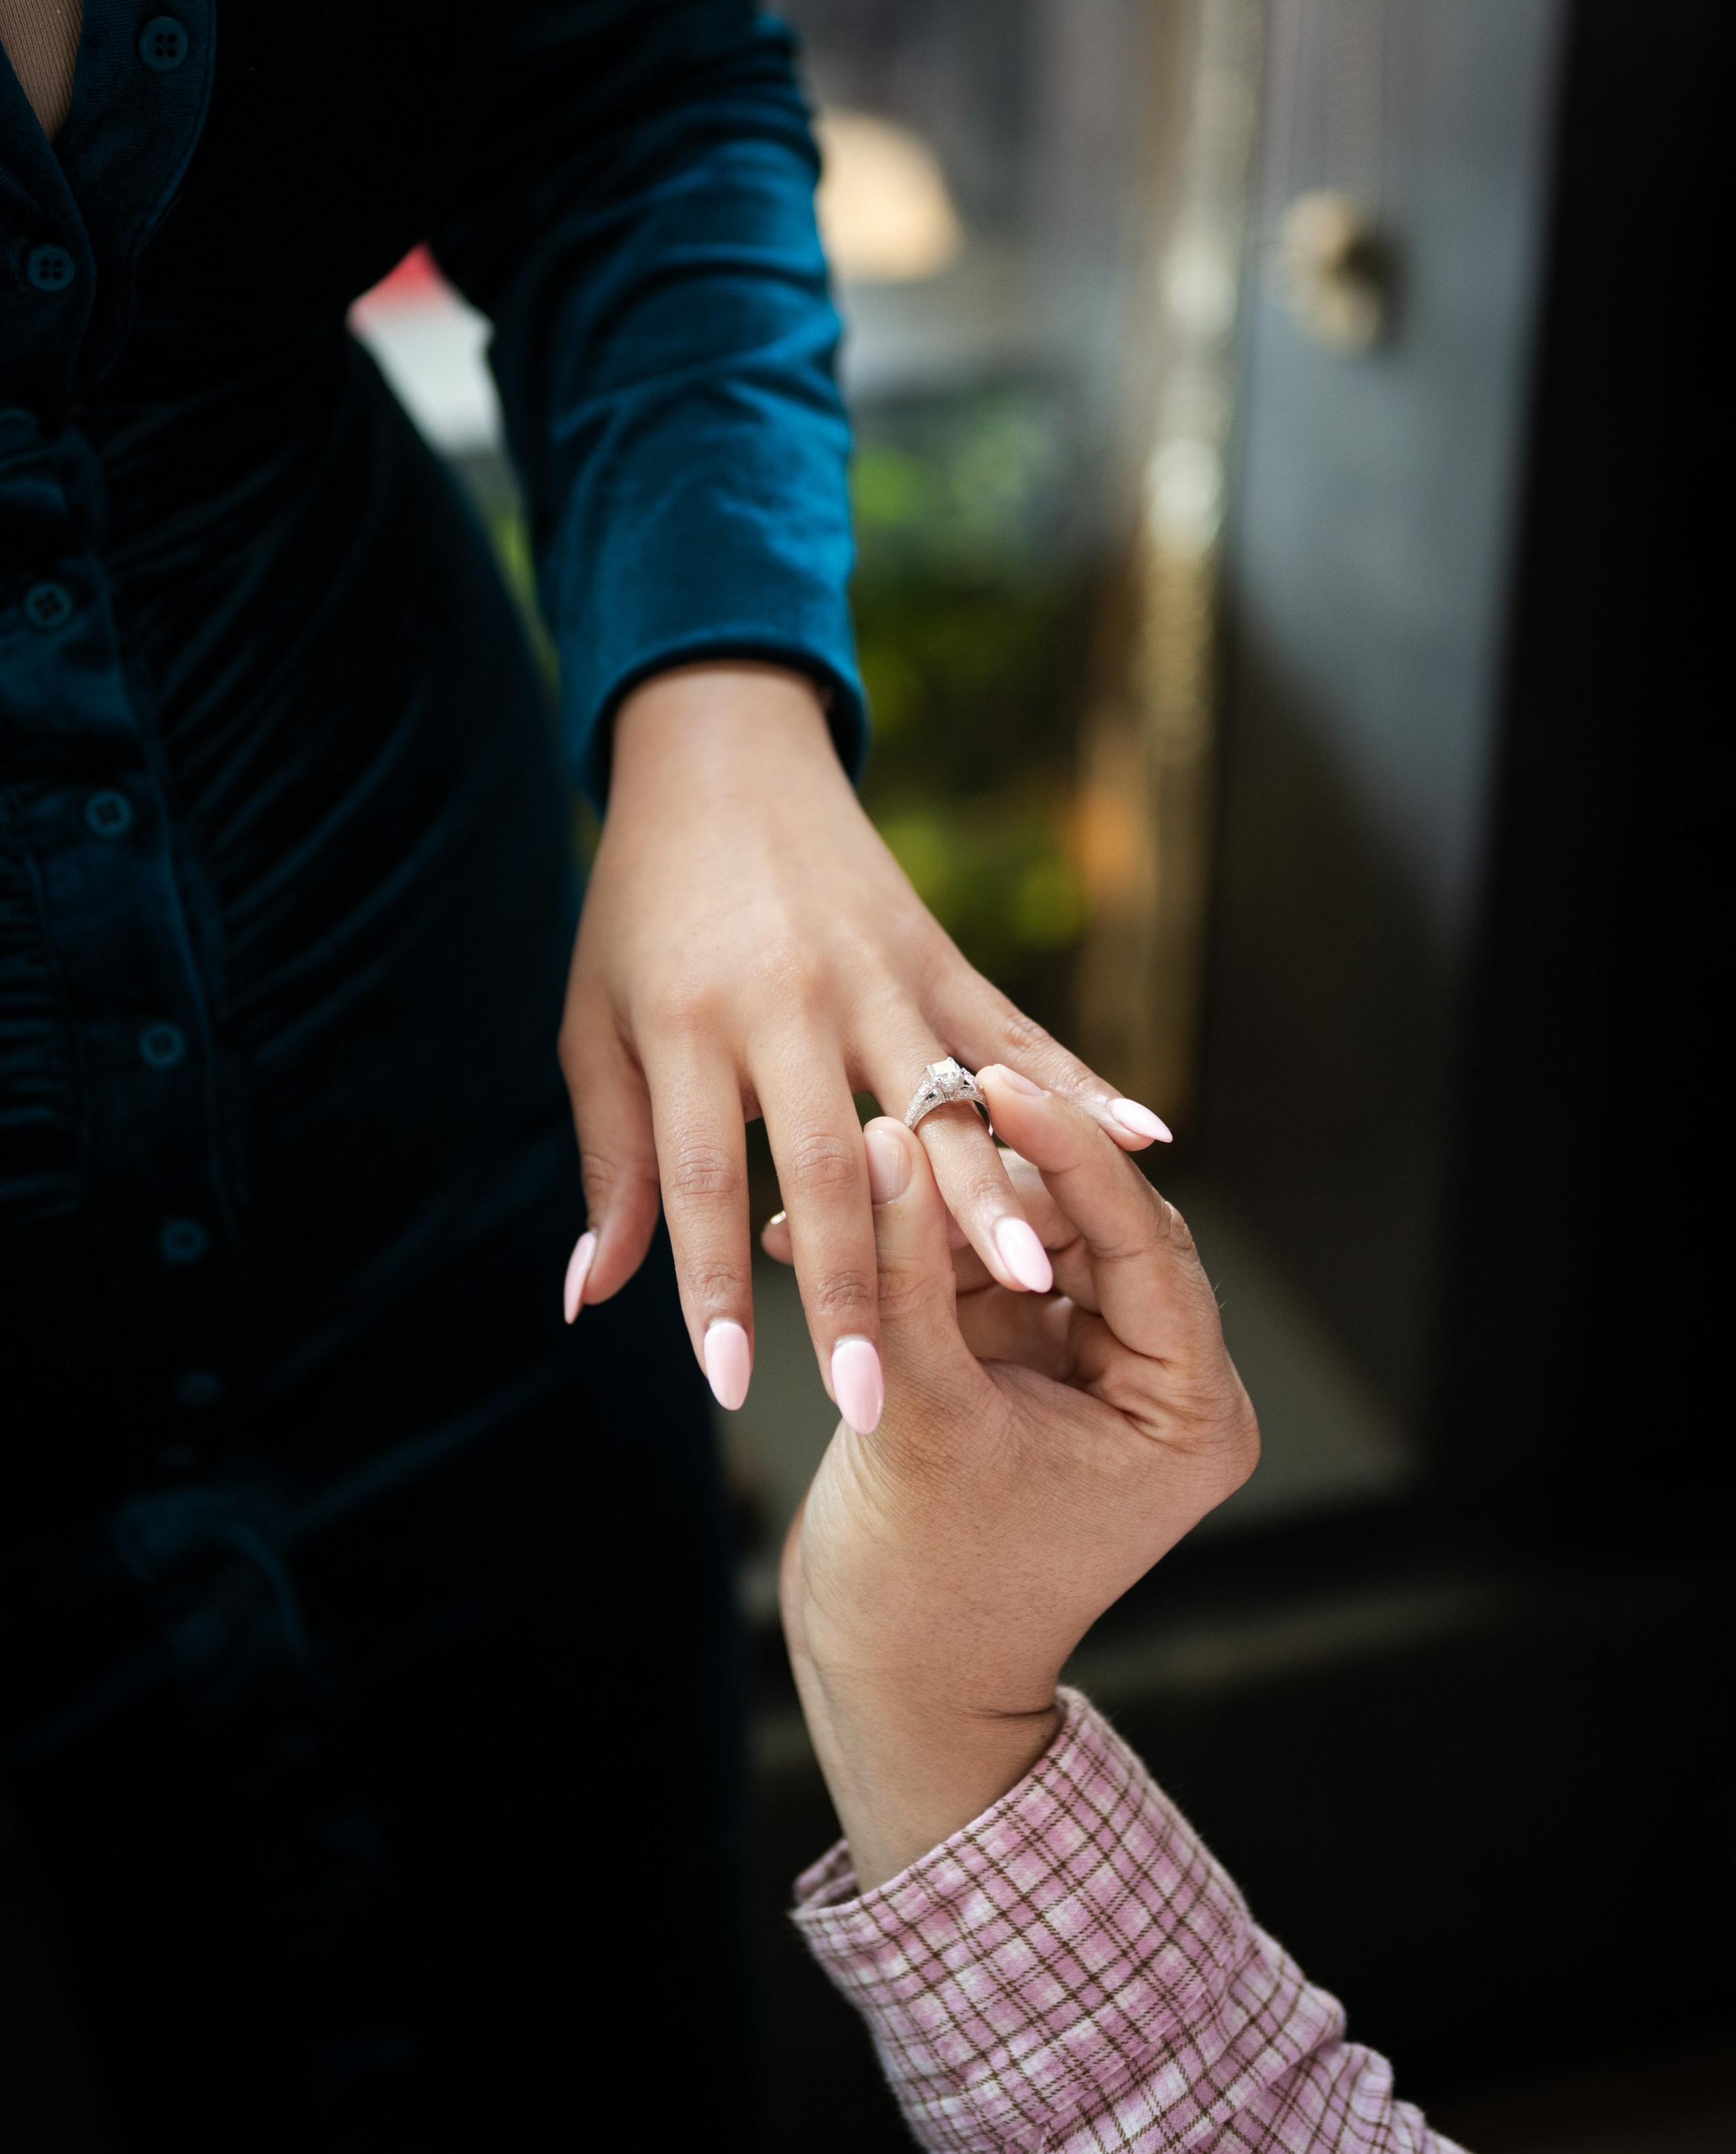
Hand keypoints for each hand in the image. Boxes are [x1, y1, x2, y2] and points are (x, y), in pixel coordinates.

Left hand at [558, 663, 1170, 1427]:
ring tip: (1030, 1287)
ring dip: (987, 1196)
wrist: (719, 757)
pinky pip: (1019, 1029)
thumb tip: (588, 1300)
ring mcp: (878, 973)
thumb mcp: (595, 1028)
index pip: (704, 1179)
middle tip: (878, 1396)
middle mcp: (791, 1000)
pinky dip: (1083, 1085)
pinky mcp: (939, 952)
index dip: (715, 1288)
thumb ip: (610, 1165)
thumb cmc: (643, 914)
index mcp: (690, 1023)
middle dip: (858, 1288)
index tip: (731, 1385)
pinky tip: (1149, 1140)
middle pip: (835, 1163)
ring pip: (942, 1101)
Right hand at [776, 1065, 1258, 1887]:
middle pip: (1096, 1228)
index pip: (1146, 1241)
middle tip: (911, 1111)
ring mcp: (1101, 1375)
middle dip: (995, 1179)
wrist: (889, 1685)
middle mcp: (1167, 1385)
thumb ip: (906, 1272)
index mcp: (1191, 1410)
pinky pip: (986, 1277)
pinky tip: (838, 1226)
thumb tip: (888, 1135)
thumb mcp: (917, 1411)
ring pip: (1034, 1241)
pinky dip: (920, 1256)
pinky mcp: (1036, 1369)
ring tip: (850, 1172)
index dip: (1068, 1152)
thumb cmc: (922, 1587)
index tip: (995, 1079)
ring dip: (942, 1212)